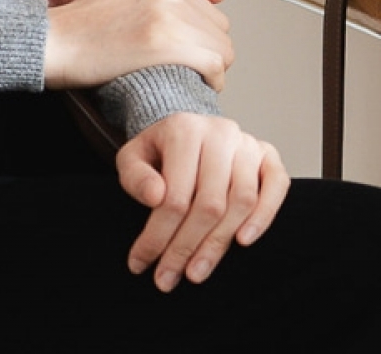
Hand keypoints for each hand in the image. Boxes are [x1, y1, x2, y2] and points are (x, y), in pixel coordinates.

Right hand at [43, 0, 232, 90]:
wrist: (56, 41)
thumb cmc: (85, 19)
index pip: (213, 11)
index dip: (200, 35)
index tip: (184, 49)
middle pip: (220, 31)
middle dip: (207, 50)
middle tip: (182, 65)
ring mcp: (169, 18)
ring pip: (221, 50)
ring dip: (210, 68)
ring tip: (186, 76)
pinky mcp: (165, 46)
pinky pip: (213, 66)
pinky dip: (210, 81)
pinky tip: (193, 85)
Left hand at [117, 112, 289, 291]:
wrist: (185, 131)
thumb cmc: (158, 151)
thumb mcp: (132, 158)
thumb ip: (135, 176)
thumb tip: (155, 196)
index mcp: (182, 129)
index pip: (174, 194)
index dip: (158, 234)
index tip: (141, 262)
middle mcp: (219, 133)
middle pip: (209, 204)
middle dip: (185, 248)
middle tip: (168, 278)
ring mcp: (247, 143)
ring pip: (241, 201)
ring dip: (219, 244)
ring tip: (196, 271)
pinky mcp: (269, 155)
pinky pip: (277, 187)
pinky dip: (264, 216)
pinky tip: (242, 241)